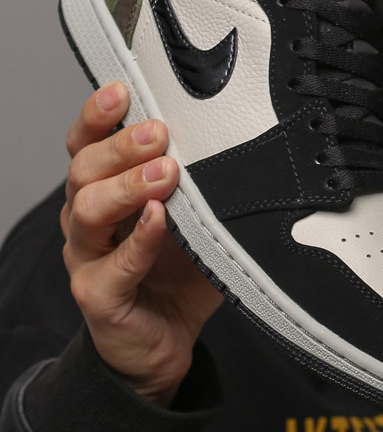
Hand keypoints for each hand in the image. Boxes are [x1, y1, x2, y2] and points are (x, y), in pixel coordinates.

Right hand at [61, 82, 222, 406]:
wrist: (164, 341)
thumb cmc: (179, 271)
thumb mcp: (196, 218)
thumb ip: (207, 185)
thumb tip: (250, 142)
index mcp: (105, 191)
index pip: (87, 144)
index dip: (98, 115)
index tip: (122, 90)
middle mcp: (87, 220)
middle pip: (83, 169)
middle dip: (120, 145)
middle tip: (159, 132)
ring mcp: (87, 258)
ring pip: (86, 210)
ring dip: (127, 186)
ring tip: (166, 174)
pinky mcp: (99, 296)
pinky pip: (114, 266)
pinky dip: (138, 240)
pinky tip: (159, 219)